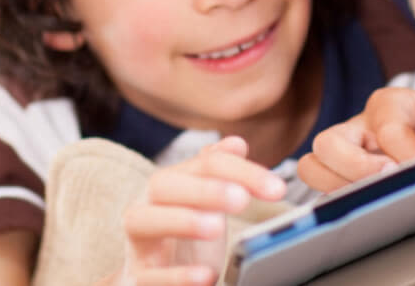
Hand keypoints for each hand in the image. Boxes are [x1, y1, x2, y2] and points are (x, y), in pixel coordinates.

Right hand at [118, 136, 285, 285]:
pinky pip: (148, 275)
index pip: (203, 165)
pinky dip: (175, 276)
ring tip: (217, 227)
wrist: (151, 276)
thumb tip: (236, 143)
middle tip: (241, 199)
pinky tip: (206, 276)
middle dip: (204, 188)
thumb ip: (217, 172)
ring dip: (182, 221)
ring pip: (142, 221)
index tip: (276, 187)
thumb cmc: (180, 236)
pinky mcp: (138, 277)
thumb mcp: (202, 202)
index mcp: (168, 185)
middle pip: (163, 185)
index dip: (242, 171)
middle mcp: (147, 206)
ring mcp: (138, 242)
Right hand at [298, 89, 414, 192]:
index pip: (387, 129)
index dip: (409, 153)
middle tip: (391, 180)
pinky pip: (323, 193)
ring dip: (339, 186)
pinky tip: (369, 210)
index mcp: (388, 106)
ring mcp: (347, 154)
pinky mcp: (344, 180)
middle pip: (327, 143)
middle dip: (357, 168)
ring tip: (375, 198)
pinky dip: (339, 203)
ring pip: (312, 167)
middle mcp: (359, 128)